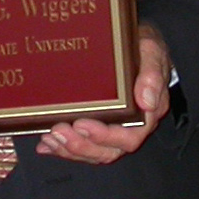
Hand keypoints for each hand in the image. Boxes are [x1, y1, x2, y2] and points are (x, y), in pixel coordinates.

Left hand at [34, 27, 169, 163]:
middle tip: (59, 131)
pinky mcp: (97, 127)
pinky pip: (82, 144)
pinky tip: (46, 144)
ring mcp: (113, 130)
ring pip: (93, 151)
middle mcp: (130, 128)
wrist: (138, 47)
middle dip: (80, 145)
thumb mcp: (152, 52)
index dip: (104, 136)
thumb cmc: (145, 51)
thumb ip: (151, 75)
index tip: (82, 125)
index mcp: (146, 115)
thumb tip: (147, 101)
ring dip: (69, 149)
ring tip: (51, 137)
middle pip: (107, 151)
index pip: (128, 137)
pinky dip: (63, 148)